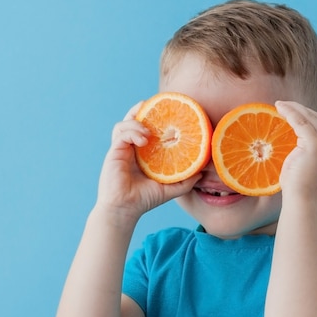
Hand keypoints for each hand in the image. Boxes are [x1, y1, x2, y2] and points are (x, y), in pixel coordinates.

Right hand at [95, 102, 200, 218]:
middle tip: (154, 107)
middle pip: (132, 120)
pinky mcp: (114, 152)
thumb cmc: (144, 200)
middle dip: (141, 110)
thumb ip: (186, 180)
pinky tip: (144, 141)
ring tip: (149, 133)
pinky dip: (133, 132)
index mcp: (141, 153)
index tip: (168, 113)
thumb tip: (203, 171)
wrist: (125, 209)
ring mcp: (120, 149)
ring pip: (124, 124)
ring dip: (137, 122)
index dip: (154, 117)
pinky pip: (121, 134)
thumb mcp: (170, 189)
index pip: (145, 128)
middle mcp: (130, 148)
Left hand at [276, 101, 316, 202]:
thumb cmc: (299, 185)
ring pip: (309, 118)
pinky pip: (301, 121)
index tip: (293, 111)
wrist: (302, 199)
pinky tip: (279, 108)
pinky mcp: (316, 144)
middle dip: (301, 109)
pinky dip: (290, 112)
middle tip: (284, 105)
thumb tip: (293, 137)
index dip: (308, 116)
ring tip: (280, 105)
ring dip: (294, 108)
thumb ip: (307, 148)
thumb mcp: (307, 162)